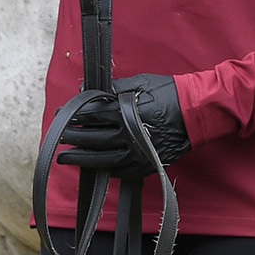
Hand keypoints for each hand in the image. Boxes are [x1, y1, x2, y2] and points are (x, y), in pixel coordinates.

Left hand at [56, 75, 189, 177]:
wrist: (197, 112)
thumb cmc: (170, 93)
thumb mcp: (141, 82)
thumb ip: (113, 86)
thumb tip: (87, 88)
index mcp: (126, 111)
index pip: (92, 115)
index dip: (74, 115)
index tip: (60, 115)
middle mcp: (129, 134)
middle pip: (93, 138)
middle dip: (73, 137)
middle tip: (57, 138)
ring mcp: (138, 152)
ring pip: (103, 159)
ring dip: (82, 159)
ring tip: (65, 158)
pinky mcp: (147, 164)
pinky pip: (122, 172)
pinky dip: (107, 170)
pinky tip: (95, 168)